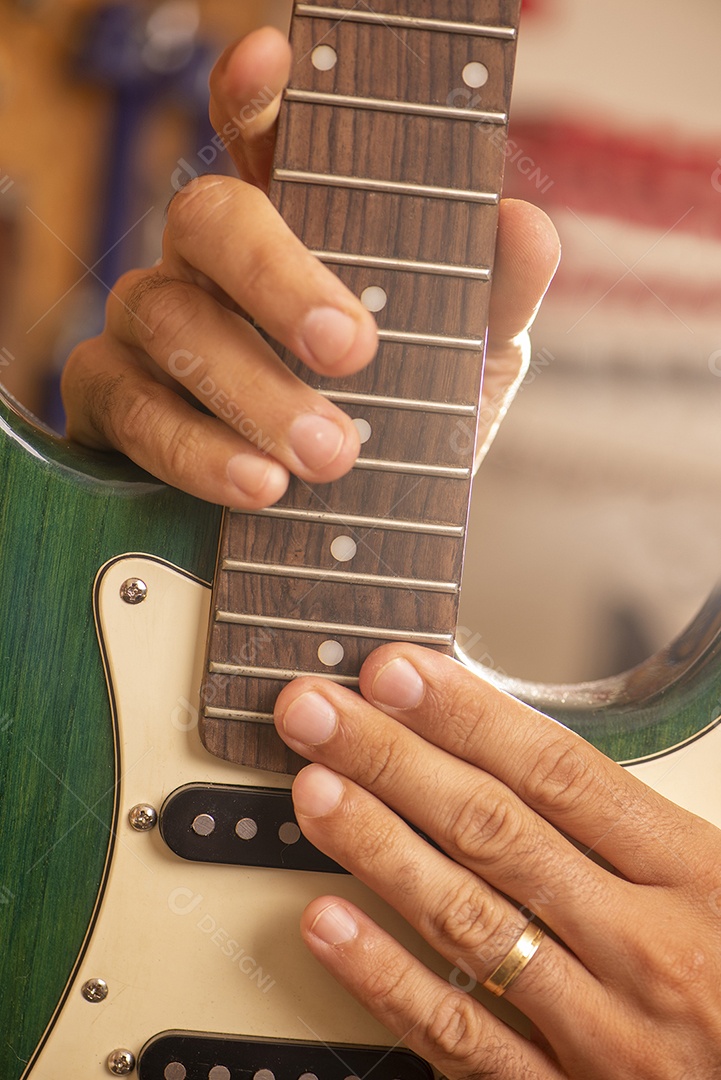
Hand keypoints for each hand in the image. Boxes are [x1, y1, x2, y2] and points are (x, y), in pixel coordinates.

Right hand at [61, 28, 559, 504]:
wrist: (349, 534)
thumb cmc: (397, 429)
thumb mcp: (462, 370)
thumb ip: (493, 303)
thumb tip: (525, 226)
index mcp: (289, 231)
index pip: (259, 137)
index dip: (256, 94)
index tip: (274, 61)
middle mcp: (210, 262)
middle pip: (208, 216)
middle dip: (277, 279)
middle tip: (351, 351)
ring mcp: (152, 324)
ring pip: (168, 317)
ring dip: (250, 388)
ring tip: (327, 454)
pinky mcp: (113, 402)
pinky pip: (130, 408)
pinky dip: (195, 450)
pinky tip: (256, 486)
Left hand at [274, 646, 720, 1077]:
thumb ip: (635, 824)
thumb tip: (527, 746)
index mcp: (692, 876)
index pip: (557, 772)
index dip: (465, 715)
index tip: (395, 675)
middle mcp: (641, 947)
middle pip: (493, 830)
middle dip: (393, 759)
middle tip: (319, 714)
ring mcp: (600, 1030)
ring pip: (466, 921)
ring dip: (378, 847)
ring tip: (314, 791)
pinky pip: (462, 1036)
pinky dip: (387, 977)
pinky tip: (330, 925)